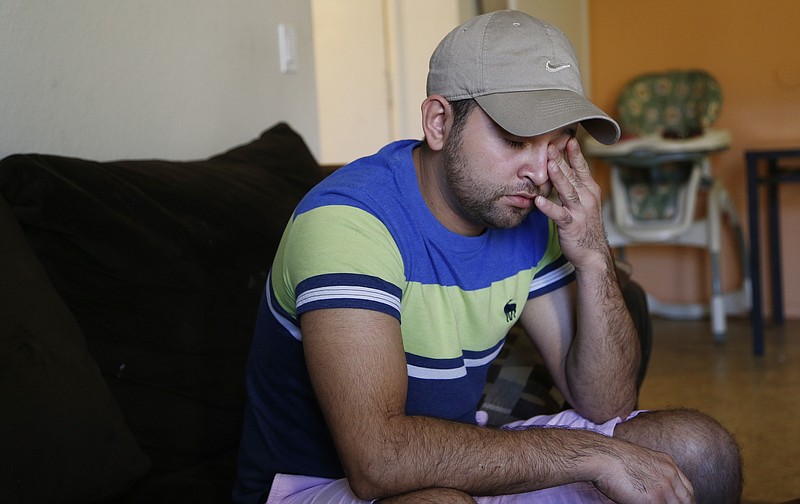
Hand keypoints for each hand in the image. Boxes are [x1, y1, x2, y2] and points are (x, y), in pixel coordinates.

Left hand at [534, 137, 608, 270]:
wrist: (593, 253)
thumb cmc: (585, 226)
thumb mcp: (584, 202)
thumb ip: (574, 186)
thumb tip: (562, 169)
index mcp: (589, 190)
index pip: (582, 167)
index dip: (575, 153)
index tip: (568, 138)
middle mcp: (586, 198)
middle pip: (572, 175)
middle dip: (561, 159)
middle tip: (550, 144)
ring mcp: (579, 211)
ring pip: (567, 191)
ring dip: (558, 177)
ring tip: (548, 165)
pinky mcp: (570, 225)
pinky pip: (558, 215)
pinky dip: (548, 208)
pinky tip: (538, 201)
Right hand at [593, 441, 695, 503]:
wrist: (602, 457)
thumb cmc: (611, 457)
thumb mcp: (639, 460)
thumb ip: (650, 472)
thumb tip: (650, 487)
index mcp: (667, 463)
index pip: (687, 488)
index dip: (684, 500)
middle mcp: (670, 474)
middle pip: (687, 500)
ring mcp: (665, 487)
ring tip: (647, 503)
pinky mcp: (656, 500)